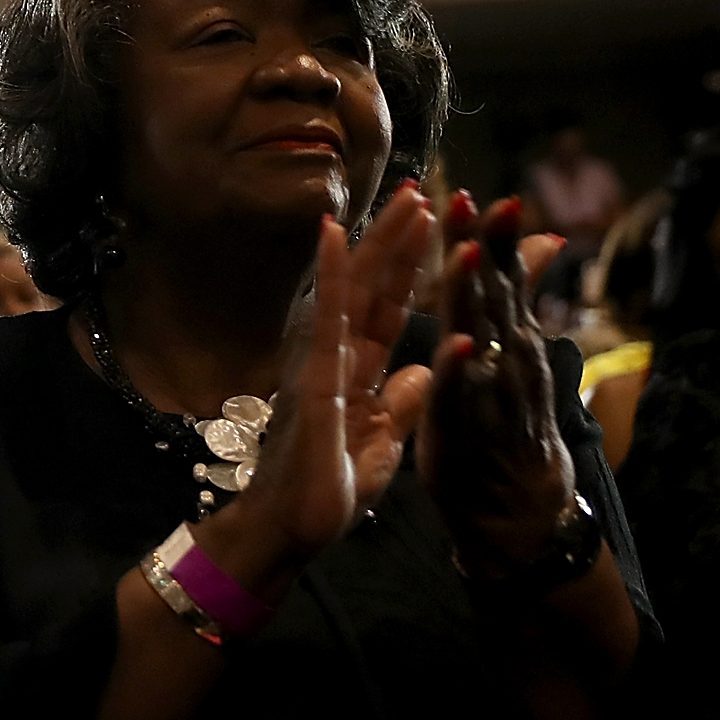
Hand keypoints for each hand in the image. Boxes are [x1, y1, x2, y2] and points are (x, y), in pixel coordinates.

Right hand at [205, 185, 434, 587]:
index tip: (430, 227)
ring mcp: (322, 362)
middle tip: (420, 187)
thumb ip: (401, 407)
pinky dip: (331, 275)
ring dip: (379, 242)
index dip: (409, 270)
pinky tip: (336, 235)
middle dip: (397, 240)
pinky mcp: (313, 377)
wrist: (289, 532)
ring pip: (355, 290)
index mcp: (357, 374)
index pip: (388, 312)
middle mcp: (337, 358)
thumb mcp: (382, 448)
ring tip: (406, 196)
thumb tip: (426, 371)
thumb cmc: (324, 495)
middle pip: (373, 288)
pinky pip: (326, 319)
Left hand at [421, 192, 578, 576]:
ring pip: (486, 337)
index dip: (486, 236)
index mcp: (502, 338)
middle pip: (494, 295)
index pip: (493, 279)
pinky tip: (464, 343)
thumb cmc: (505, 424)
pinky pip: (465, 398)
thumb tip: (544, 242)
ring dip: (478, 295)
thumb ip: (515, 303)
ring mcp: (494, 396)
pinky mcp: (470, 433)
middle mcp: (506, 360)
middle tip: (481, 202)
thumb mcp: (508, 357)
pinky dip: (465, 371)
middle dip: (487, 248)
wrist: (517, 510)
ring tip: (471, 252)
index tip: (475, 193)